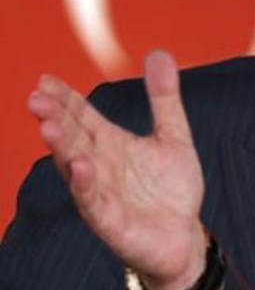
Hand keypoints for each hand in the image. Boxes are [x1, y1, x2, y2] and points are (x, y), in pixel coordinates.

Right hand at [28, 50, 205, 289]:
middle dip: (55, 118)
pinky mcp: (110, 222)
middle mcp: (98, 167)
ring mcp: (101, 194)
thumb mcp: (173, 136)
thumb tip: (158, 53)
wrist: (184, 236)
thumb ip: (164, 98)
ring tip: (49, 126)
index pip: (82, 116)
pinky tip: (80, 167)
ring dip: (61, 148)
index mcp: (110, 144)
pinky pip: (93, 202)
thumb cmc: (170, 189)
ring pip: (75, 168)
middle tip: (36, 98)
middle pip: (73, 138)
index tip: (45, 79)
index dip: (65, 98)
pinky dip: (85, 186)